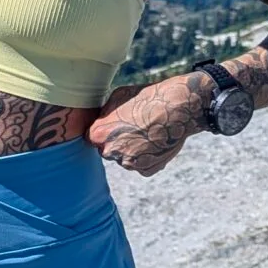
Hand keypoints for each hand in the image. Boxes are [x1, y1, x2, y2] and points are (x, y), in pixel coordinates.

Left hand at [89, 74, 205, 175]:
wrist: (175, 108)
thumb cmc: (145, 98)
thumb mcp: (117, 97)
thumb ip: (105, 114)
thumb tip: (101, 119)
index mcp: (98, 134)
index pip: (92, 138)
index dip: (104, 131)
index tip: (115, 125)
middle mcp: (110, 152)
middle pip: (108, 150)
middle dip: (117, 142)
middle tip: (134, 128)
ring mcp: (129, 163)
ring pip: (126, 159)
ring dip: (133, 150)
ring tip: (148, 131)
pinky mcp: (146, 170)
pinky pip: (143, 164)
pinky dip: (148, 156)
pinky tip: (157, 140)